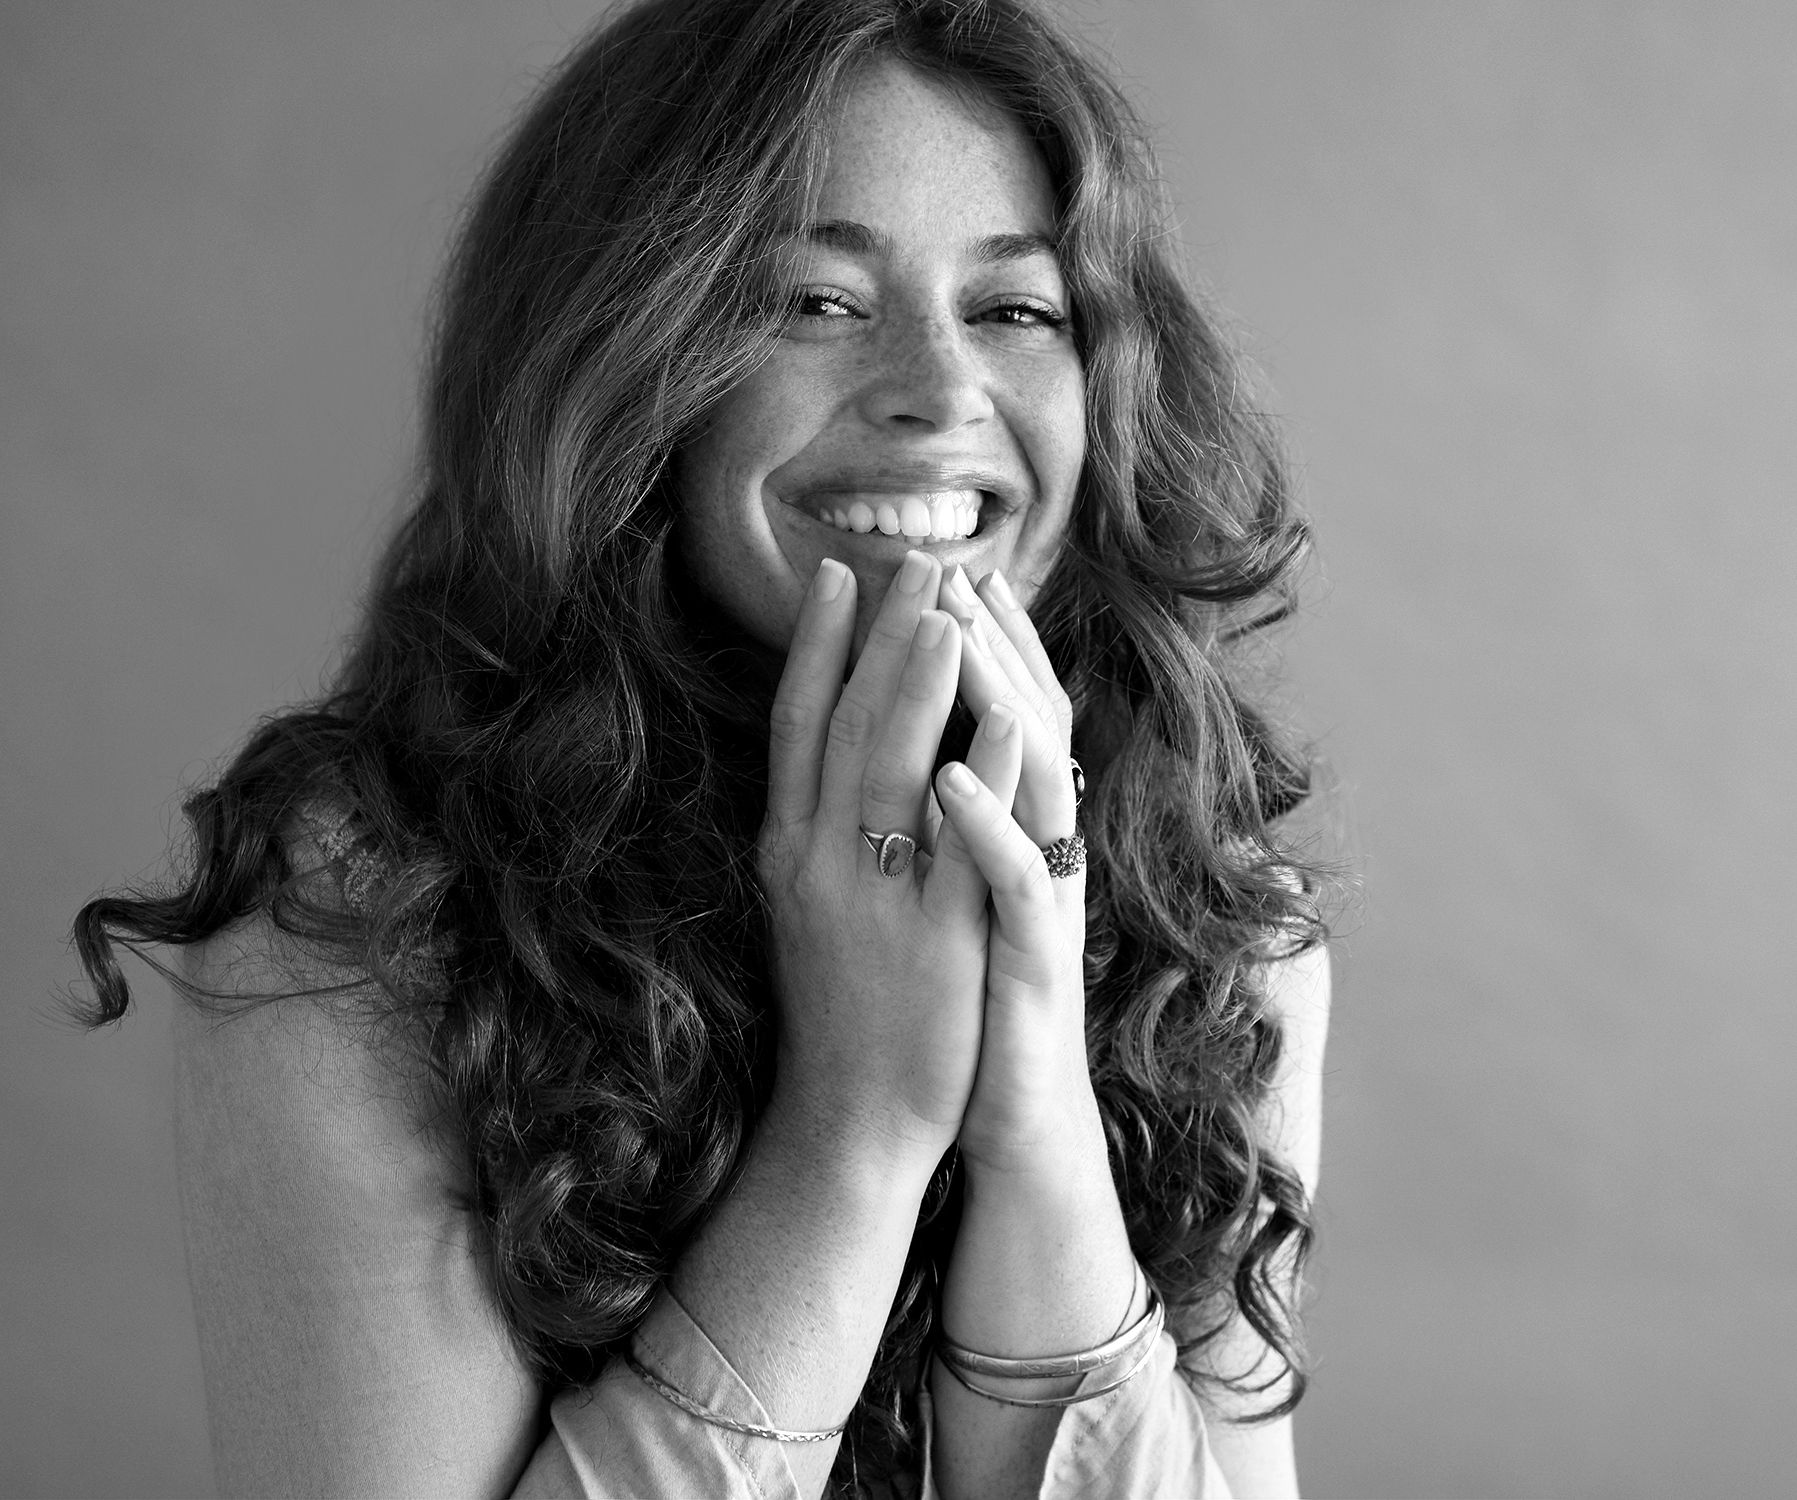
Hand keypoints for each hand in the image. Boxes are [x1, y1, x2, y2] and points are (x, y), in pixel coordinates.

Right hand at [758, 551, 1004, 1165]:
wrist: (849, 1120)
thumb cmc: (838, 1007)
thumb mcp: (806, 903)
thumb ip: (818, 824)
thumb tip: (834, 741)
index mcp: (787, 849)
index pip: (795, 723)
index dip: (818, 644)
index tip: (841, 572)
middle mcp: (819, 862)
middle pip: (846, 724)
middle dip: (882, 636)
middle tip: (915, 560)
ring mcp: (875, 899)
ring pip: (889, 768)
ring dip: (919, 681)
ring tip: (948, 609)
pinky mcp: (935, 941)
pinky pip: (961, 845)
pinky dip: (982, 777)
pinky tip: (1009, 720)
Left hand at [932, 566, 1096, 1178]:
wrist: (1009, 1118)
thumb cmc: (975, 1004)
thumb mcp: (956, 895)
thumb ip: (954, 823)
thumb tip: (927, 755)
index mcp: (1016, 833)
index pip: (1008, 714)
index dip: (984, 642)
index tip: (946, 570)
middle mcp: (1040, 852)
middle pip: (1028, 721)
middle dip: (988, 640)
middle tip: (951, 567)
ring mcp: (1042, 901)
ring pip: (1033, 778)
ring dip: (995, 700)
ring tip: (951, 631)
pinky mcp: (1033, 960)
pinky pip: (1013, 878)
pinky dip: (985, 822)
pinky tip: (948, 775)